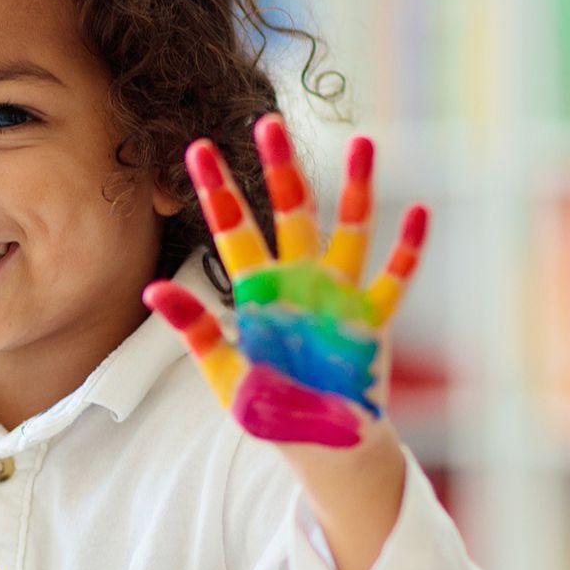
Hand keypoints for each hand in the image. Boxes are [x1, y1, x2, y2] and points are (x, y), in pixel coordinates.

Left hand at [144, 115, 426, 448]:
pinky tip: (417, 212)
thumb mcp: (225, 373)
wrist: (323, 446)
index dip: (217, 189)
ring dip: (357, 188)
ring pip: (349, 229)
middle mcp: (298, 280)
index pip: (233, 228)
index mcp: (257, 290)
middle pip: (290, 211)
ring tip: (362, 142)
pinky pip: (394, 278)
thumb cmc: (271, 412)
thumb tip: (152, 288)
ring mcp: (338, 295)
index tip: (199, 147)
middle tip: (267, 123)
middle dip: (279, 168)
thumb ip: (197, 328)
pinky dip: (407, 249)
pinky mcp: (372, 319)